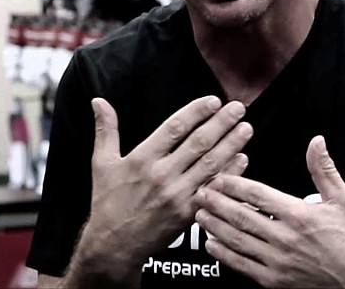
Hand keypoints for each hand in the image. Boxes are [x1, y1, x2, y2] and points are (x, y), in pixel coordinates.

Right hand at [78, 96, 252, 280]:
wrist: (114, 244)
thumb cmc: (108, 202)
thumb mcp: (102, 163)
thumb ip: (105, 130)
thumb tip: (98, 101)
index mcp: (142, 159)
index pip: (175, 128)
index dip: (196, 112)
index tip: (213, 100)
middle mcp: (162, 175)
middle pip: (199, 143)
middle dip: (221, 123)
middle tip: (238, 108)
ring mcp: (177, 196)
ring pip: (210, 165)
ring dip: (231, 145)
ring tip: (246, 128)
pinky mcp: (188, 214)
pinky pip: (213, 190)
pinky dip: (229, 174)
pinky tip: (242, 160)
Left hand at [195, 136, 344, 287]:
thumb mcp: (342, 199)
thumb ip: (324, 170)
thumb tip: (316, 141)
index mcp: (299, 215)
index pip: (258, 195)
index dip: (234, 184)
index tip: (218, 177)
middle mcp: (285, 238)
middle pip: (242, 217)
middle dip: (217, 203)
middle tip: (200, 192)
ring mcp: (278, 261)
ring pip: (238, 240)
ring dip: (215, 226)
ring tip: (199, 214)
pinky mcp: (275, 281)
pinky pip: (243, 266)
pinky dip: (224, 255)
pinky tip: (211, 244)